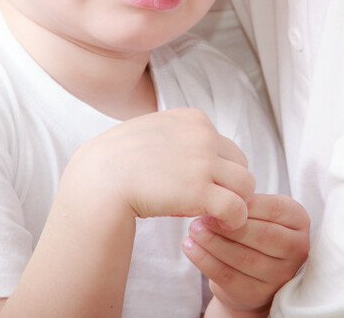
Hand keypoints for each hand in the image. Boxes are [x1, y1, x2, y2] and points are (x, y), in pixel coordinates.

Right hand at [64, 108, 256, 229]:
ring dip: (233, 204)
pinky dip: (233, 221)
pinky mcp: (201, 191)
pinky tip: (214, 225)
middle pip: (241, 165)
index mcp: (193, 119)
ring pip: (246, 186)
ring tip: (211, 216)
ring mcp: (203, 162)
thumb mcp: (150, 131)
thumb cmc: (117, 163)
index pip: (226, 147)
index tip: (194, 187)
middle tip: (207, 205)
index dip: (216, 171)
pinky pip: (238, 209)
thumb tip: (198, 151)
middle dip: (228, 187)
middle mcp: (203, 135)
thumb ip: (177, 136)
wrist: (97, 182)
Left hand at [184, 193, 310, 314]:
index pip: (273, 209)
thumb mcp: (259, 213)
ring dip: (213, 242)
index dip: (243, 205)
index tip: (217, 199)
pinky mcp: (258, 294)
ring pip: (243, 257)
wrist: (251, 275)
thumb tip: (219, 198)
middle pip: (261, 235)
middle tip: (201, 218)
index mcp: (299, 221)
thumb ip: (247, 204)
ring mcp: (280, 275)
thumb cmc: (254, 232)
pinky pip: (228, 276)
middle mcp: (297, 250)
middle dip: (227, 225)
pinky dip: (205, 260)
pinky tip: (190, 247)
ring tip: (193, 230)